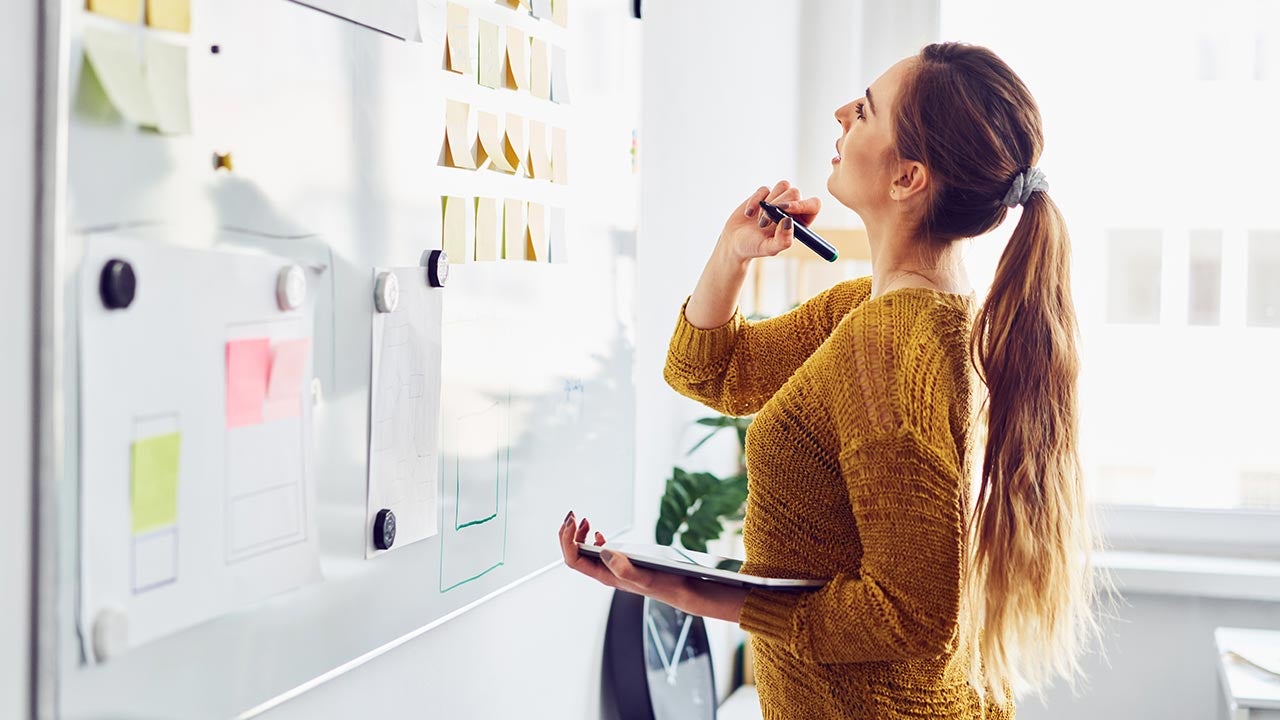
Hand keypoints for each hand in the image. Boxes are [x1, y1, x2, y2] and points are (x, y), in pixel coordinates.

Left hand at [556, 511, 747, 622]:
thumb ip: (623, 568)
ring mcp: (611, 567)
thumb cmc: (664, 583)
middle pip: (574, 554)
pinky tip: (596, 531)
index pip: (574, 559)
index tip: (572, 521)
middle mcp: (604, 572)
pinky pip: (598, 551)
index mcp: (605, 576)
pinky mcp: (621, 563)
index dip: (567, 541)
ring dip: (578, 534)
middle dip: (568, 534)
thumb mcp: (644, 577)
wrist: (679, 588)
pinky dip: (592, 538)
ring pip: (584, 551)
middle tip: (573, 515)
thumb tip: (603, 551)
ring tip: (583, 519)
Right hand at [717, 180, 821, 262]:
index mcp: (800, 222)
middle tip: (765, 222)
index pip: (813, 205)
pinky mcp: (764, 194)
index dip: (803, 204)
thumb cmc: (755, 247)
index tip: (785, 209)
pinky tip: (749, 215)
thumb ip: (782, 240)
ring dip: (769, 203)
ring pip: (783, 186)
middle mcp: (792, 208)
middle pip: (795, 193)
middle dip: (778, 206)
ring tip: (759, 221)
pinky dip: (755, 201)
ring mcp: (778, 199)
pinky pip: (764, 189)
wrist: (735, 242)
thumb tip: (789, 221)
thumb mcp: (769, 248)